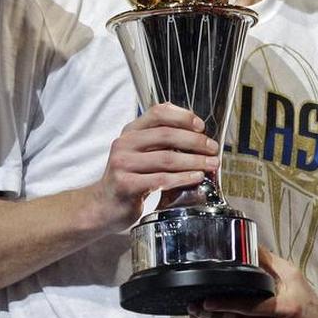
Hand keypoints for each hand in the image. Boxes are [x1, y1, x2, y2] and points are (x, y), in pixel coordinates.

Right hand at [92, 102, 216, 231]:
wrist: (104, 204)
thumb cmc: (132, 176)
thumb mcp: (143, 152)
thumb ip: (164, 141)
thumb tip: (200, 135)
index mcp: (131, 131)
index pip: (158, 112)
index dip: (183, 117)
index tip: (201, 127)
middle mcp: (124, 144)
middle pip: (167, 135)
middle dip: (195, 142)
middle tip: (213, 149)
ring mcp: (122, 164)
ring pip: (167, 158)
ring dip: (194, 161)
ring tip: (211, 164)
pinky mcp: (125, 185)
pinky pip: (161, 179)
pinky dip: (183, 178)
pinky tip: (197, 177)